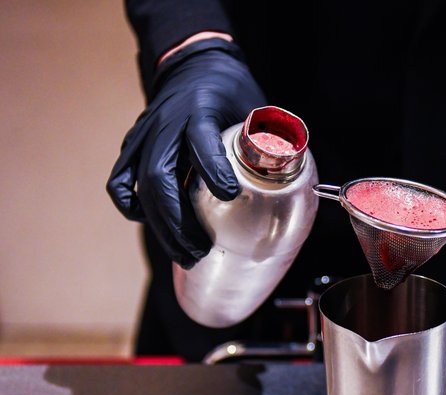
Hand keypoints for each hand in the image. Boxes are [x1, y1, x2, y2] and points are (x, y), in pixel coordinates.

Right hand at [106, 37, 265, 267]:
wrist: (193, 63)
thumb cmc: (230, 90)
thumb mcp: (256, 108)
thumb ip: (270, 143)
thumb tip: (300, 185)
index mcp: (201, 109)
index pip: (201, 142)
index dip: (213, 170)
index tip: (230, 195)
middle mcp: (167, 123)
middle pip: (161, 178)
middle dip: (179, 222)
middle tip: (201, 250)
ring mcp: (145, 134)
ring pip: (139, 186)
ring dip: (161, 227)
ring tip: (185, 254)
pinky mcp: (133, 144)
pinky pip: (120, 180)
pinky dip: (129, 206)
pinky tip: (150, 224)